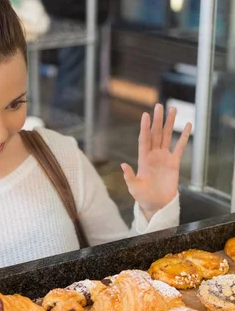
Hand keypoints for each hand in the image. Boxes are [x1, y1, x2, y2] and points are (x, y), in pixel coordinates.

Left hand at [121, 104, 191, 220]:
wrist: (157, 204)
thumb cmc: (143, 197)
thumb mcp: (134, 188)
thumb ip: (129, 177)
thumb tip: (123, 165)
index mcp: (143, 159)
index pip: (144, 139)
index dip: (145, 128)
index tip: (145, 115)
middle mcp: (153, 155)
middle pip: (156, 134)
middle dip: (157, 120)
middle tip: (159, 106)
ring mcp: (164, 158)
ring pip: (167, 137)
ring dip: (169, 123)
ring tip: (173, 109)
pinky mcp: (174, 163)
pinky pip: (179, 147)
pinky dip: (183, 136)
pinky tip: (187, 126)